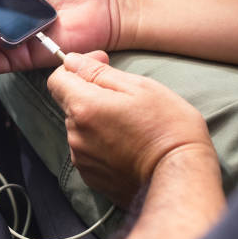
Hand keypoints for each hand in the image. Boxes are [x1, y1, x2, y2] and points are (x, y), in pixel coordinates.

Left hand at [47, 52, 214, 206]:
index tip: (99, 64)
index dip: (75, 66)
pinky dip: (101, 143)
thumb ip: (98, 72)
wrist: (180, 175)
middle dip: (90, 94)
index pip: (57, 79)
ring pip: (79, 128)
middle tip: (125, 97)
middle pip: (70, 104)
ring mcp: (81, 159)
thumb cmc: (167, 127)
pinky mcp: (90, 177)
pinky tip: (126, 145)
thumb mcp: (139, 87)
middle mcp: (75, 135)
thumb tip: (73, 61)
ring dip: (96, 120)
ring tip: (130, 125)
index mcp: (84, 107)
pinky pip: (87, 150)